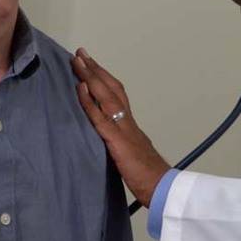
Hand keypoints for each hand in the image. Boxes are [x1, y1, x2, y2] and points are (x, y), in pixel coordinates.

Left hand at [71, 48, 169, 207]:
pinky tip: (80, 88)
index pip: (117, 95)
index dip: (104, 78)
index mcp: (130, 125)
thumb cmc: (150, 176)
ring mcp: (123, 129)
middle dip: (95, 69)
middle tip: (81, 53)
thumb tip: (111, 140)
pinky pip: (100, 117)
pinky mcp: (117, 141)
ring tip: (78, 61)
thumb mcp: (133, 154)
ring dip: (91, 76)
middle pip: (111, 88)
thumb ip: (122, 144)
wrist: (163, 187)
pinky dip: (89, 101)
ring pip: (106, 96)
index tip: (91, 65)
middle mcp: (127, 121)